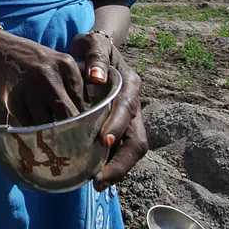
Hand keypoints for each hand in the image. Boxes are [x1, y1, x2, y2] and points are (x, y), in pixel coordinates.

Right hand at [0, 30, 87, 126]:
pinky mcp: (14, 101)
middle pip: (70, 116)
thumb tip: (89, 115)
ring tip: (52, 135)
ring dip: (51, 133)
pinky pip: (30, 125)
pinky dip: (34, 130)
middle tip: (71, 140)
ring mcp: (31, 89)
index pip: (84, 103)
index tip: (81, 129)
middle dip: (72, 131)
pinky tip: (34, 125)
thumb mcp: (58, 63)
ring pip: (50, 124)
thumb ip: (74, 84)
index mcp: (66, 65)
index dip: (84, 120)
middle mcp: (50, 77)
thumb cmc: (33, 61)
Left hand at [69, 33, 147, 190]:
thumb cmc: (93, 48)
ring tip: (96, 184)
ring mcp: (127, 119)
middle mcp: (133, 105)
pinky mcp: (116, 128)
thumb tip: (95, 78)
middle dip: (121, 162)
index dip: (117, 126)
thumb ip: (96, 57)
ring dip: (116, 169)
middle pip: (136, 140)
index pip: (128, 109)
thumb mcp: (94, 44)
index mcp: (130, 86)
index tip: (103, 142)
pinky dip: (108, 164)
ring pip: (129, 150)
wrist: (95, 51)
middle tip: (100, 179)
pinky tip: (91, 176)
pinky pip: (117, 150)